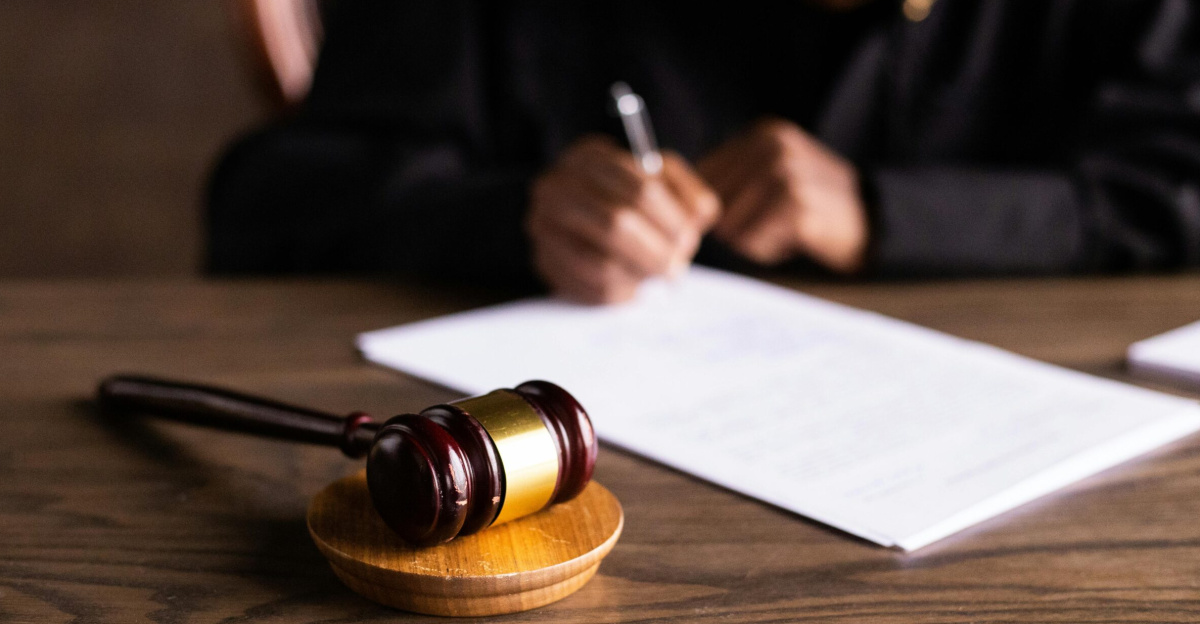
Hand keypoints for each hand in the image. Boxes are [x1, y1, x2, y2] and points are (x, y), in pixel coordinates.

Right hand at [527, 136, 718, 303]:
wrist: (581, 214)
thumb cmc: (631, 196)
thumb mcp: (662, 180)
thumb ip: (687, 192)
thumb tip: (696, 217)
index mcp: (588, 157)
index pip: (640, 189)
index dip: (671, 220)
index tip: (688, 239)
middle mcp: (555, 187)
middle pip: (617, 225)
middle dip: (656, 252)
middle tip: (677, 268)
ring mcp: (542, 225)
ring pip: (601, 263)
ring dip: (639, 276)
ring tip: (656, 276)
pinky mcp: (543, 261)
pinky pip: (588, 289)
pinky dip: (620, 293)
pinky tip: (634, 286)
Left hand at [698, 119, 868, 272]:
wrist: (873, 222)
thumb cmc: (814, 205)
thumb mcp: (776, 173)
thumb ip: (733, 178)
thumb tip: (677, 201)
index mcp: (764, 134)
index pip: (703, 175)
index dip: (713, 206)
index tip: (745, 214)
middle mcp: (773, 146)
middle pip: (713, 202)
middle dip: (734, 225)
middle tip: (771, 224)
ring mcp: (786, 173)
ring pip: (730, 224)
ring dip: (751, 239)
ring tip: (784, 230)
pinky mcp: (796, 206)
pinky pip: (752, 242)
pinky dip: (768, 250)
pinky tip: (795, 239)